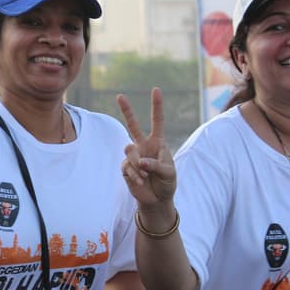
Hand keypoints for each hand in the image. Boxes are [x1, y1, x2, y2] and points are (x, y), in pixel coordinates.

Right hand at [117, 88, 176, 206]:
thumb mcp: (168, 173)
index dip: (156, 106)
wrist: (156, 199)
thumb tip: (140, 162)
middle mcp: (144, 146)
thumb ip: (156, 165)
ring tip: (145, 175)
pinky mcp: (126, 167)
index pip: (157, 121)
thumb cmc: (167, 183)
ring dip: (137, 163)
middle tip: (120, 96)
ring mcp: (133, 156)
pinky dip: (135, 174)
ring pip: (129, 150)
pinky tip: (140, 182)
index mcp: (158, 143)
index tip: (156, 90)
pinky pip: (126, 166)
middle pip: (133, 125)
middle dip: (127, 111)